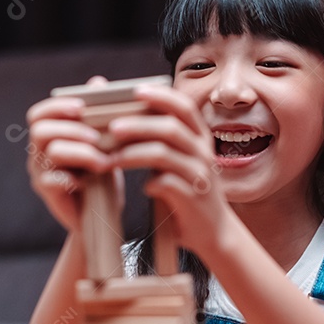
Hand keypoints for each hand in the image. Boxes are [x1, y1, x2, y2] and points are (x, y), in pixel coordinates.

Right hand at [25, 76, 116, 232]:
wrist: (101, 214)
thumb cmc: (101, 174)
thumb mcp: (103, 142)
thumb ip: (97, 114)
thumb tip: (98, 81)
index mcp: (49, 136)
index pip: (39, 114)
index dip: (57, 106)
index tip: (81, 107)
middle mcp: (38, 152)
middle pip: (40, 130)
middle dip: (72, 130)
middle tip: (98, 138)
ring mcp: (39, 173)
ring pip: (52, 153)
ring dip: (82, 153)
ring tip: (105, 162)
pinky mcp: (47, 194)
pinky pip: (53, 180)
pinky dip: (74, 178)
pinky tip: (91, 181)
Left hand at [108, 84, 231, 258]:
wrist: (213, 232)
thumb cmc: (187, 193)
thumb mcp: (181, 161)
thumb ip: (162, 142)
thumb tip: (126, 120)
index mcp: (200, 139)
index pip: (184, 107)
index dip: (161, 96)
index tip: (136, 91)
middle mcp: (203, 153)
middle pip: (170, 128)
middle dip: (138, 125)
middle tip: (112, 127)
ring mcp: (199, 176)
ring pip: (163, 154)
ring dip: (132, 154)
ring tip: (110, 158)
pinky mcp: (192, 198)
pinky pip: (166, 183)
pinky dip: (148, 183)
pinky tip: (140, 188)